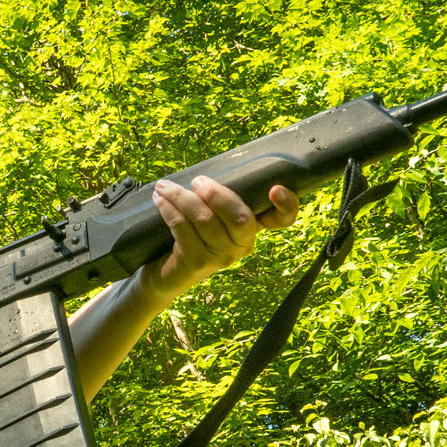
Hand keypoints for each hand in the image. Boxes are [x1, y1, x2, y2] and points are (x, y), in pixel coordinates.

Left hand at [143, 175, 300, 299]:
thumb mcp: (210, 216)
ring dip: (180, 197)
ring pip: (205, 219)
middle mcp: (242, 245)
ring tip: (164, 186)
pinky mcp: (197, 262)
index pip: (282, 219)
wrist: (166, 276)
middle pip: (240, 217)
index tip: (275, 188)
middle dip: (216, 193)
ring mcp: (221, 257)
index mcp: (252, 229)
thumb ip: (217, 197)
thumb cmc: (191, 237)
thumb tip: (207, 169)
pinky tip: (159, 200)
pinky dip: (168, 209)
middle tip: (196, 181)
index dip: (287, 205)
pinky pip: (182, 228)